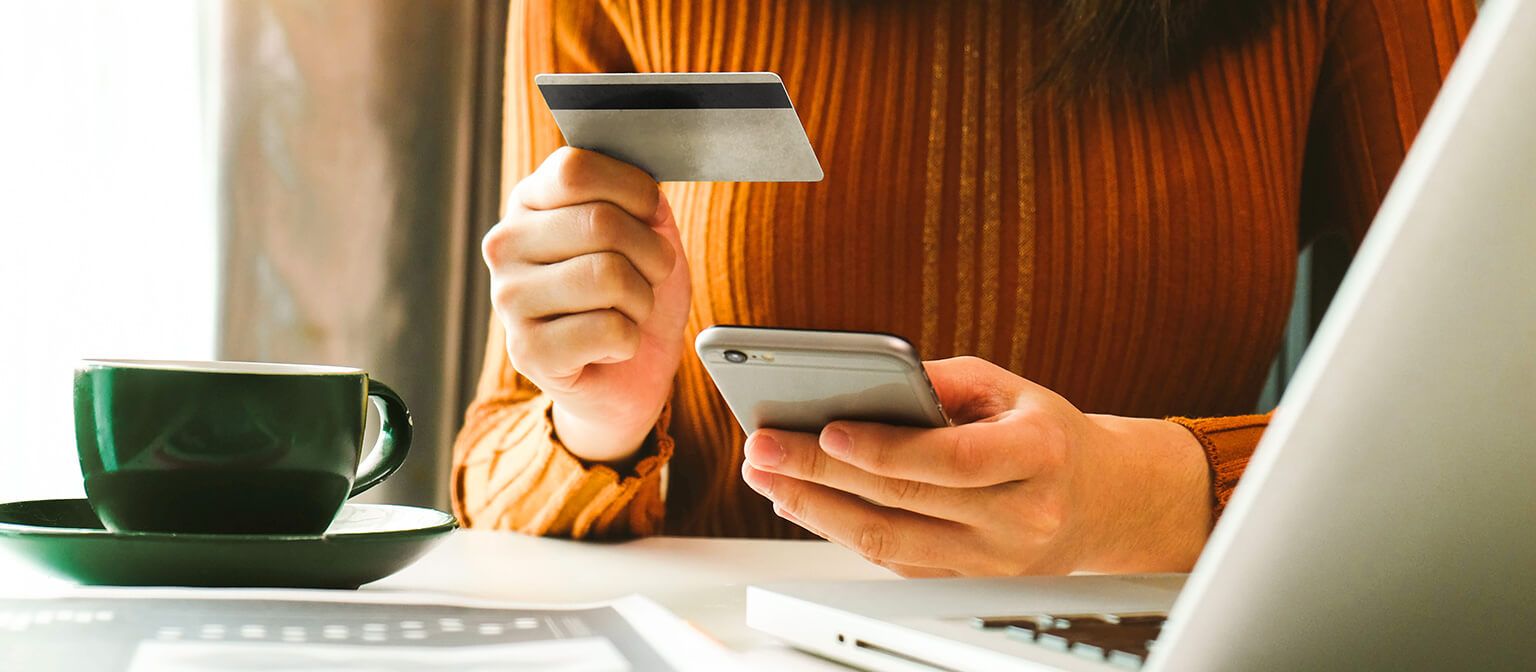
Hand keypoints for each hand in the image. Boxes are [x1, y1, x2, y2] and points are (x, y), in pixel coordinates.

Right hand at [482, 148, 691, 463]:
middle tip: (650, 277)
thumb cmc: (633, 294)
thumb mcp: (648, 232)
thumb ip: (642, 200)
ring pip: (608, 276)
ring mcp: (508, 298)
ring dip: (642, 299)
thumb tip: (647, 192)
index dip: (633, 191)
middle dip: (652, 254)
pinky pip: (609, 330)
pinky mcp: (526, 350)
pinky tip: (612, 345)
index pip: (576, 169)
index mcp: (530, 201)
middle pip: (601, 223)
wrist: (627, 375)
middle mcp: (506, 244)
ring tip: (628, 311)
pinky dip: (630, 340)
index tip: (650, 216)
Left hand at [741, 357, 1211, 575]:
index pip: (952, 458)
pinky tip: (803, 503)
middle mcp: (1020, 517)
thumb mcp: (1010, 388)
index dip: (885, 448)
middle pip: (905, 501)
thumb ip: (942, 381)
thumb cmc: (1046, 435)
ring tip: (767, 476)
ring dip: (816, 509)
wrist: (1106, 503)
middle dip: (822, 473)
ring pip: (889, 543)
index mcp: (1039, 455)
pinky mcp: (971, 583)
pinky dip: (841, 532)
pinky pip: (894, 562)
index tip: (827, 427)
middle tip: (764, 447)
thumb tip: (864, 379)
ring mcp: (995, 561)